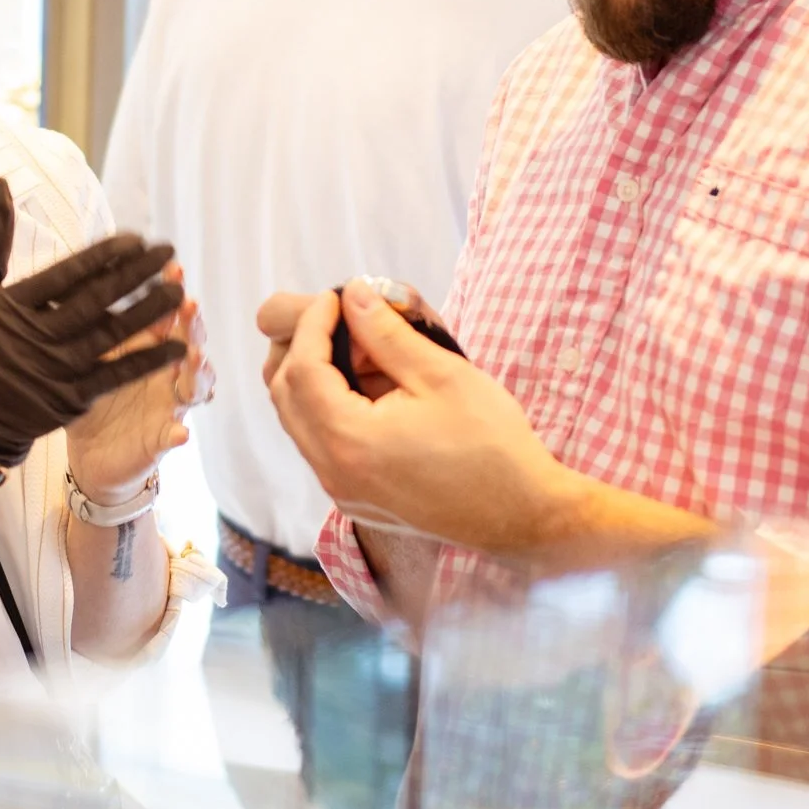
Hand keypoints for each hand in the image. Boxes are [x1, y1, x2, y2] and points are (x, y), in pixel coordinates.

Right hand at [0, 180, 186, 468]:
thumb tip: (2, 184)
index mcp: (15, 305)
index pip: (68, 272)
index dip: (106, 254)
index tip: (137, 238)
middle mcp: (38, 335)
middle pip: (97, 298)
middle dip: (138, 273)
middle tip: (169, 252)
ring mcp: (57, 368)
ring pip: (113, 334)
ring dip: (151, 311)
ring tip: (179, 291)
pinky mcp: (71, 399)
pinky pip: (118, 374)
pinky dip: (149, 360)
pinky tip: (178, 346)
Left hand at [68, 282, 205, 503]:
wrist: (91, 455)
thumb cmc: (92, 398)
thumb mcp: (88, 360)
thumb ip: (90, 328)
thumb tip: (67, 283)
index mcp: (149, 349)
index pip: (167, 315)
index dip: (171, 292)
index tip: (171, 268)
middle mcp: (168, 374)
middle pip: (188, 343)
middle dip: (191, 324)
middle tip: (187, 304)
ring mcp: (170, 406)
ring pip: (194, 386)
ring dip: (198, 371)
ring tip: (194, 357)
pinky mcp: (161, 440)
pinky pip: (173, 436)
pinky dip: (177, 434)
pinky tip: (180, 432)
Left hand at [266, 281, 581, 559]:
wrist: (523, 514)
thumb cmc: (492, 444)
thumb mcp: (441, 375)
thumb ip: (388, 332)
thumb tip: (353, 294)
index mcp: (349, 441)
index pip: (303, 369)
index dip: (314, 324)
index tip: (337, 296)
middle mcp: (333, 472)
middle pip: (285, 396)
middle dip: (302, 347)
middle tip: (339, 316)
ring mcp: (343, 491)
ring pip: (298, 420)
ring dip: (313, 377)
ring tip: (359, 347)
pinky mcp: (357, 498)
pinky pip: (320, 443)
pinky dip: (329, 406)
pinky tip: (369, 385)